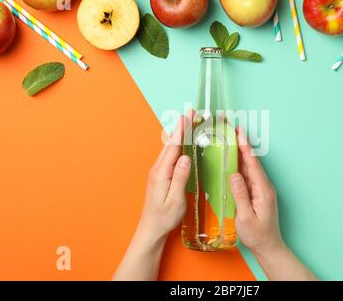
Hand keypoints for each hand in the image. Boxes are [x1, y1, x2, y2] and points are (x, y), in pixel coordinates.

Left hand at [138, 114, 191, 240]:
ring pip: (169, 148)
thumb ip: (180, 178)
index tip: (187, 116)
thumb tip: (186, 158)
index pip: (174, 147)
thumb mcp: (176, 200)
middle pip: (171, 144)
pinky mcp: (160, 176)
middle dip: (181, 127)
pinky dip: (176, 145)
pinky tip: (180, 143)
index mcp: (162, 173)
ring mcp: (158, 172)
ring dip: (179, 135)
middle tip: (191, 113)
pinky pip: (169, 156)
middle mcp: (158, 169)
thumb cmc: (164, 217)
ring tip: (188, 123)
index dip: (182, 131)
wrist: (151, 229)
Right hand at [230, 128, 316, 280]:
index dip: (245, 147)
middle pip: (251, 162)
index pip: (253, 164)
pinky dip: (240, 165)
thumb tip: (234, 175)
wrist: (268, 246)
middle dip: (242, 144)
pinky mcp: (257, 193)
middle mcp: (264, 186)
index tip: (239, 132)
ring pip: (249, 168)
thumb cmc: (257, 235)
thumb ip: (240, 195)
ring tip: (231, 140)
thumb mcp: (246, 217)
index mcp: (262, 190)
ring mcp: (261, 190)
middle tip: (233, 129)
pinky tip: (233, 160)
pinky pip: (248, 176)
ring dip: (241, 153)